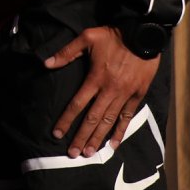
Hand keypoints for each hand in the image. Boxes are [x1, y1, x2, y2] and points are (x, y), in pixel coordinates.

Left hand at [44, 25, 158, 156]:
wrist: (143, 36)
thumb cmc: (113, 36)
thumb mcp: (87, 38)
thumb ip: (66, 52)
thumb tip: (46, 63)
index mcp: (95, 78)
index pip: (77, 104)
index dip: (66, 120)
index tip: (57, 134)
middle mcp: (109, 91)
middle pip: (92, 118)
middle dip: (81, 136)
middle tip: (72, 153)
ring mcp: (124, 95)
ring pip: (108, 121)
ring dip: (98, 138)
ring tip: (88, 153)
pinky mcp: (137, 96)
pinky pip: (127, 117)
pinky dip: (120, 131)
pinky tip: (113, 144)